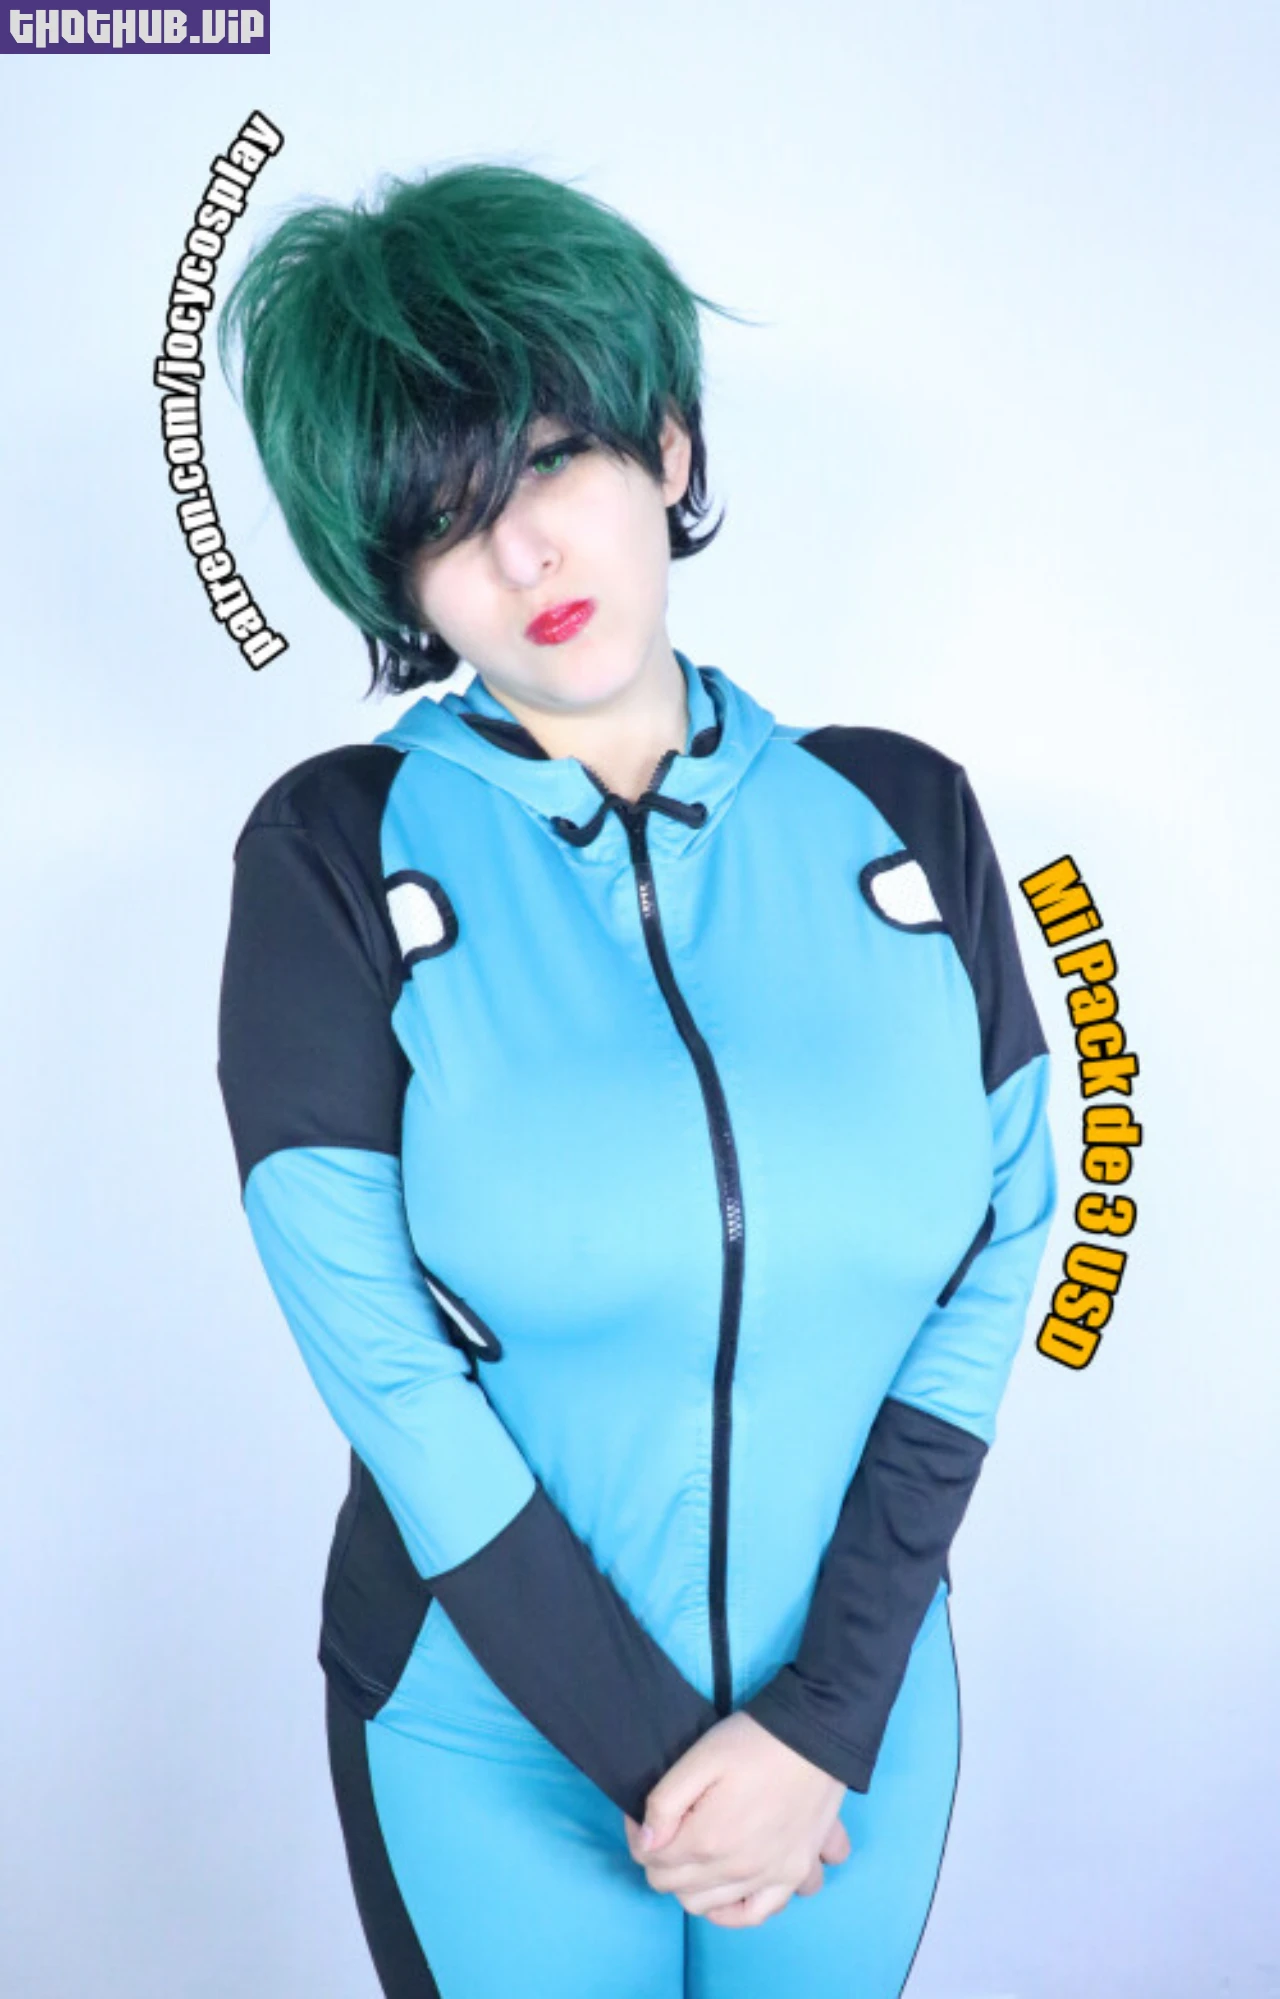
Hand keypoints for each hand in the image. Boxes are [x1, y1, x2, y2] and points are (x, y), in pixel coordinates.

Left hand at [623, 1711, 849, 1926]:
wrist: (815, 1737)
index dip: (641, 1837)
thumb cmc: (752, 1742)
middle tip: (667, 1830)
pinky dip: (735, 1911)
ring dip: (691, 1886)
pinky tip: (728, 1891)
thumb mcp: (699, 1758)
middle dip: (660, 1861)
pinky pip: (758, 1914)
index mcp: (707, 1840)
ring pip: (708, 1906)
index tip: (645, 1817)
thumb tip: (647, 1843)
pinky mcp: (794, 1875)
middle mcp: (736, 1870)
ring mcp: (768, 1877)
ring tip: (694, 1855)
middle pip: (676, 1887)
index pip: (652, 1860)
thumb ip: (665, 1802)